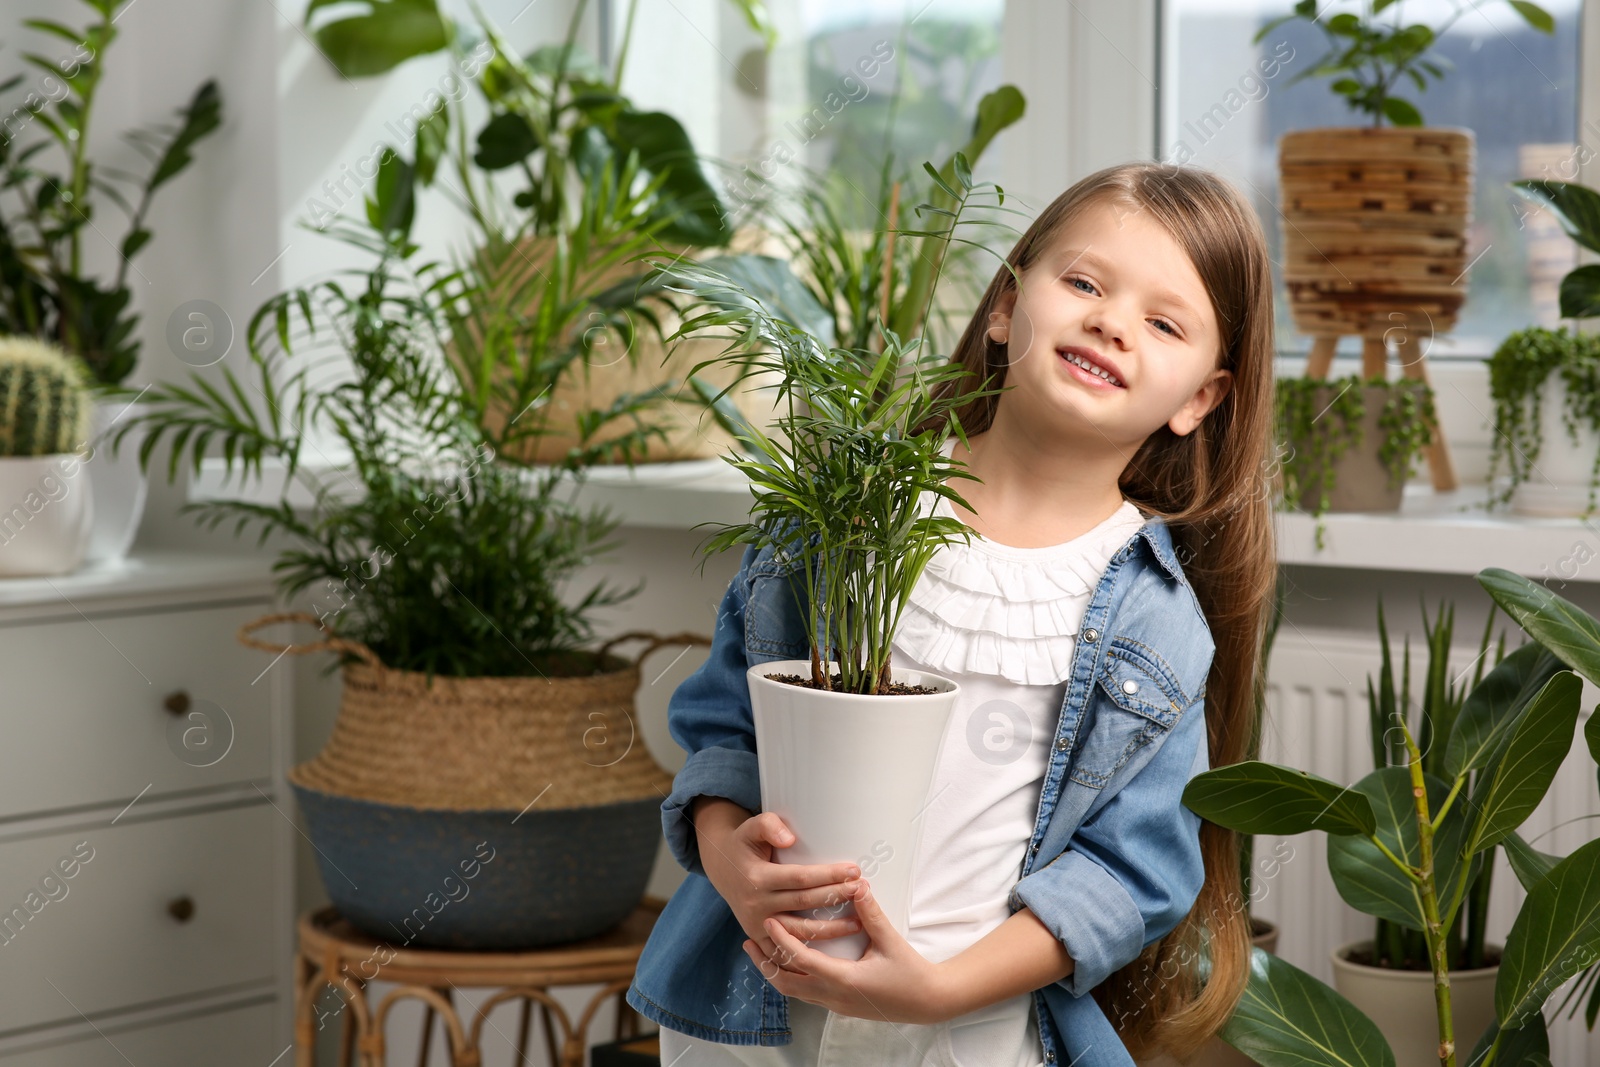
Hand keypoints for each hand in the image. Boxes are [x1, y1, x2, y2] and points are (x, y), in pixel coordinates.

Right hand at [694, 801, 863, 964]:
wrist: (722, 869)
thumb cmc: (744, 845)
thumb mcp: (750, 828)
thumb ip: (768, 825)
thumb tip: (789, 839)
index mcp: (757, 878)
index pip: (800, 878)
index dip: (828, 875)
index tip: (854, 870)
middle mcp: (757, 905)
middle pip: (805, 903)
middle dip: (836, 896)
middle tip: (863, 890)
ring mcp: (758, 925)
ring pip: (800, 932)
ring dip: (831, 929)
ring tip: (859, 923)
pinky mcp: (760, 939)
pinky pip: (788, 951)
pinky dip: (811, 952)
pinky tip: (834, 950)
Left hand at [742, 878, 951, 1025]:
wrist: (928, 1003)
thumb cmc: (911, 973)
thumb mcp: (890, 941)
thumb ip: (871, 913)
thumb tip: (857, 884)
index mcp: (843, 980)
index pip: (801, 960)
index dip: (781, 940)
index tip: (768, 921)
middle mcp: (834, 996)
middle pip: (786, 983)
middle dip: (765, 962)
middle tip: (749, 941)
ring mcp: (836, 1005)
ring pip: (794, 992)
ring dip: (775, 973)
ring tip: (761, 953)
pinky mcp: (840, 1006)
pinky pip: (806, 995)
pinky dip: (791, 979)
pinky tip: (790, 965)